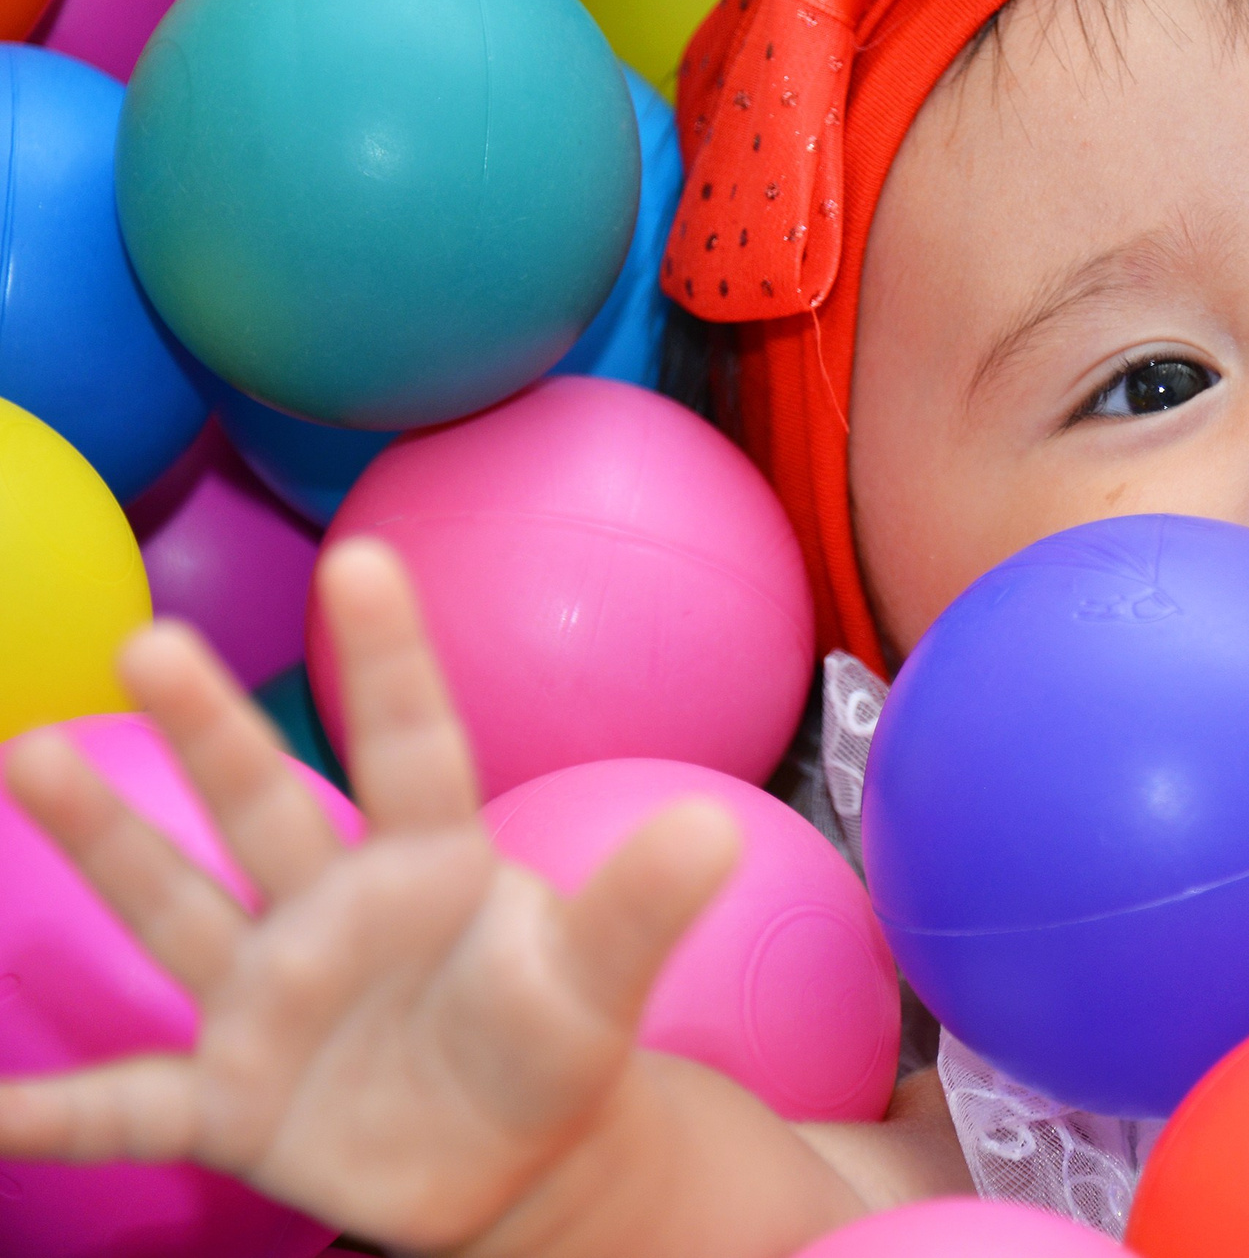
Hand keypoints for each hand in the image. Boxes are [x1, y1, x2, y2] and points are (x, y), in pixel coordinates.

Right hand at [0, 541, 740, 1252]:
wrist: (516, 1158)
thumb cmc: (552, 1040)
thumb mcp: (603, 980)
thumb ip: (642, 906)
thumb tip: (717, 828)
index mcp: (431, 863)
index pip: (412, 742)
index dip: (393, 655)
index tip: (366, 554)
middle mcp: (332, 909)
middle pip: (264, 802)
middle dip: (208, 729)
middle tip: (147, 640)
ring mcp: (268, 999)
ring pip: (177, 908)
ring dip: (108, 842)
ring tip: (32, 754)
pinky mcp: (230, 1100)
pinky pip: (127, 1106)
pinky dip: (55, 1114)